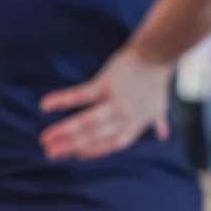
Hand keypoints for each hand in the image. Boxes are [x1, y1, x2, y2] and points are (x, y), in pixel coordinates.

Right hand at [40, 47, 174, 159]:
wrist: (157, 55)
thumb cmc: (156, 81)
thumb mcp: (159, 107)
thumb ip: (158, 122)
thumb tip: (164, 136)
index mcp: (135, 125)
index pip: (111, 144)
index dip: (93, 151)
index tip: (74, 156)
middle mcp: (124, 117)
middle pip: (93, 136)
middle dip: (70, 146)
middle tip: (49, 154)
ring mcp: (115, 101)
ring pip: (86, 122)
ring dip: (64, 132)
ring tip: (45, 139)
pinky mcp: (106, 83)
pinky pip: (81, 95)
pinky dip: (63, 100)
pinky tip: (45, 105)